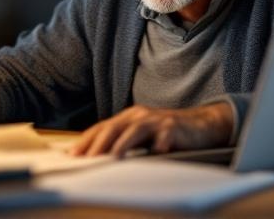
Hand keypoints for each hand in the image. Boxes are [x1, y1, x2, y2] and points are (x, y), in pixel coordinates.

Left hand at [70, 102, 232, 157]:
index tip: (72, 155)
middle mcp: (140, 116)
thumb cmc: (166, 133)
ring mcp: (157, 120)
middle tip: (87, 159)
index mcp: (129, 117)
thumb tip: (95, 157)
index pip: (102, 127)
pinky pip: (165, 136)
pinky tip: (156, 153)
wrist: (201, 125)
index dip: (86, 140)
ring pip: (135, 130)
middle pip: (114, 127)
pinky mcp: (175, 127)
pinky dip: (159, 145)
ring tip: (114, 157)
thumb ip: (121, 142)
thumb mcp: (141, 136)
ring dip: (123, 144)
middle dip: (98, 143)